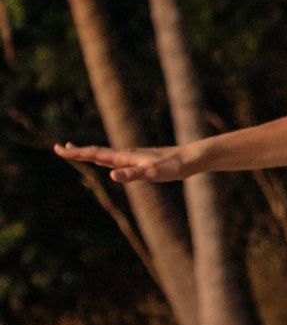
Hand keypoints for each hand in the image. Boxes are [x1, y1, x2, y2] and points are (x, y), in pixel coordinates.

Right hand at [56, 137, 190, 188]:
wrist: (191, 159)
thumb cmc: (173, 166)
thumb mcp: (152, 173)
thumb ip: (133, 175)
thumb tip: (112, 176)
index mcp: (125, 156)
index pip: (95, 153)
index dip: (76, 152)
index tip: (58, 149)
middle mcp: (126, 154)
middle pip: (96, 151)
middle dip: (77, 151)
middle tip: (58, 149)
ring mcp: (133, 157)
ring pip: (105, 154)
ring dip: (88, 153)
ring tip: (75, 151)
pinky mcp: (140, 162)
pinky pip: (116, 160)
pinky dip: (104, 159)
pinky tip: (107, 163)